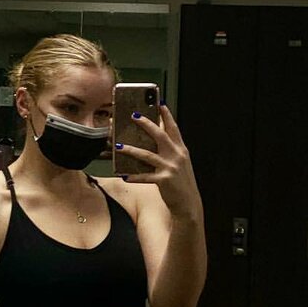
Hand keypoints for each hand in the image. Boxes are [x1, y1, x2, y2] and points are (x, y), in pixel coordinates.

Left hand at [115, 103, 201, 218]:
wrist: (188, 203)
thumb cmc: (181, 183)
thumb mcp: (180, 164)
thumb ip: (170, 151)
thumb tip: (153, 141)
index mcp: (181, 150)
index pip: (173, 128)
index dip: (167, 115)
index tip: (159, 103)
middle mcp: (176, 156)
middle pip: (160, 135)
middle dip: (146, 124)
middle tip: (134, 116)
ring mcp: (170, 168)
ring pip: (147, 155)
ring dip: (131, 150)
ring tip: (118, 146)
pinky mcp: (163, 180)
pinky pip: (145, 177)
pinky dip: (134, 176)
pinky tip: (124, 176)